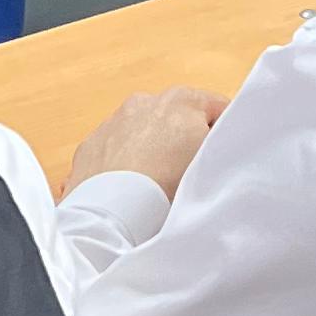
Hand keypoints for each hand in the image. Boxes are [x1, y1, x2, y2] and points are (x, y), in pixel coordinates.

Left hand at [65, 88, 221, 201]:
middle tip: (188, 178)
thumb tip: (223, 145)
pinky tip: (129, 192)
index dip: (225, 138)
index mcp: (182, 100)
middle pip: (178, 120)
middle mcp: (145, 101)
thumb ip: (222, 147)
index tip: (220, 163)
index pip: (220, 110)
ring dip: (151, 152)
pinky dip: (123, 165)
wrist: (111, 216)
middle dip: (184, 143)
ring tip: (155, 188)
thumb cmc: (169, 188)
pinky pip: (115, 151)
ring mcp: (113, 121)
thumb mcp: (212, 165)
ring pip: (144, 134)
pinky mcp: (90, 146)